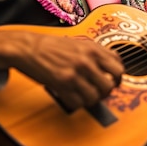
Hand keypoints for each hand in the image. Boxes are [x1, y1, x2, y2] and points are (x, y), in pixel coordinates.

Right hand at [0, 27, 124, 110]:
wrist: (28, 47)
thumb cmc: (51, 45)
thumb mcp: (78, 42)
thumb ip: (96, 52)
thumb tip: (112, 63)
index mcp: (92, 48)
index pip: (118, 66)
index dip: (118, 76)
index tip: (113, 80)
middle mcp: (86, 61)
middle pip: (110, 85)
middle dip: (106, 91)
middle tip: (99, 91)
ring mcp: (75, 74)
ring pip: (95, 97)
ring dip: (91, 99)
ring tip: (85, 95)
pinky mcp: (62, 85)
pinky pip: (79, 102)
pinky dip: (77, 103)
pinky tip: (73, 96)